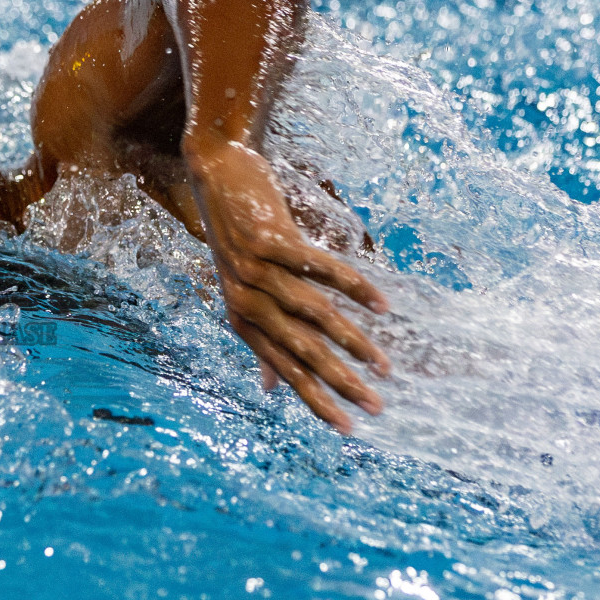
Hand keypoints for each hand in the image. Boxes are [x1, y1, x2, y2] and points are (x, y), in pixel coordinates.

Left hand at [184, 139, 389, 432]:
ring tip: (384, 365)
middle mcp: (246, 299)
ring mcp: (255, 271)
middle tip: (376, 407)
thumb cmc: (235, 234)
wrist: (215, 171)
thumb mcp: (241, 289)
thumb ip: (260, 336)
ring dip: (353, 342)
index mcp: (241, 317)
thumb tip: (269, 388)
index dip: (315, 399)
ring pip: (314, 315)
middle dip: (340, 383)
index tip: (348, 427)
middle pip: (300, 351)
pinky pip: (319, 270)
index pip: (283, 369)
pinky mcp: (269, 241)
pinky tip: (380, 305)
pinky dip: (352, 287)